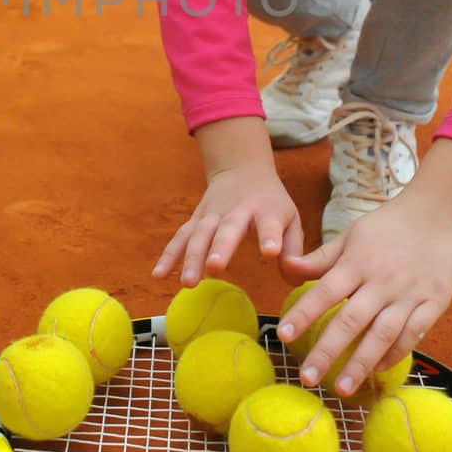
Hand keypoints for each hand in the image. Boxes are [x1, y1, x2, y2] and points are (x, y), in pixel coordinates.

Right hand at [153, 161, 304, 286]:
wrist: (242, 169)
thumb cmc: (271, 203)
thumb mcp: (291, 219)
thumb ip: (293, 250)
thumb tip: (292, 279)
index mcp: (266, 210)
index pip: (269, 224)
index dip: (270, 237)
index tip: (270, 253)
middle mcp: (237, 210)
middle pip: (227, 229)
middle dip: (220, 247)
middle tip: (215, 267)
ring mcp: (212, 214)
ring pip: (199, 235)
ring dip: (192, 257)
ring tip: (189, 282)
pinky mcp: (195, 220)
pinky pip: (180, 238)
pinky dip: (168, 255)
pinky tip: (158, 275)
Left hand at [275, 139, 451, 395]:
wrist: (439, 214)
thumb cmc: (388, 226)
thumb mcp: (351, 235)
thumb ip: (320, 258)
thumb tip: (285, 267)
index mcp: (357, 263)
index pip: (324, 292)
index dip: (303, 313)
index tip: (282, 334)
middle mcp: (381, 282)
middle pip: (351, 321)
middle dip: (327, 351)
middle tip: (307, 377)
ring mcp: (409, 295)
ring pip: (382, 334)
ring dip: (361, 363)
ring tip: (341, 388)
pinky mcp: (433, 304)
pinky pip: (413, 334)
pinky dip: (395, 353)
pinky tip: (378, 369)